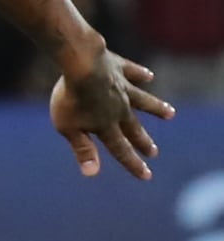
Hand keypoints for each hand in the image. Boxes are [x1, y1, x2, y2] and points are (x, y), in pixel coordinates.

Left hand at [50, 50, 174, 179]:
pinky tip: (148, 76)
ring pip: (142, 100)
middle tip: (154, 152)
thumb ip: (82, 148)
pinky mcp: (117, 67)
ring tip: (170, 113)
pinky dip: (140, 74)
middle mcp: (119, 108)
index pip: (120, 149)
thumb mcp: (69, 127)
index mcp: (106, 125)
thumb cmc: (70, 98)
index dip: (133, 164)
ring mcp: (121, 88)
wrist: (81, 64)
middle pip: (133, 127)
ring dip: (156, 107)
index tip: (147, 176)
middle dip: (143, 141)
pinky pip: (132, 72)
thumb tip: (91, 173)